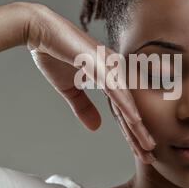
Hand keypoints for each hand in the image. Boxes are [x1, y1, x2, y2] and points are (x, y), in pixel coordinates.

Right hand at [24, 3, 155, 163]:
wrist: (39, 32)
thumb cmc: (53, 55)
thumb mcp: (69, 89)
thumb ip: (83, 107)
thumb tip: (96, 127)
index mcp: (109, 76)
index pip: (123, 110)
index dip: (131, 132)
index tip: (139, 151)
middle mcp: (114, 71)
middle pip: (130, 108)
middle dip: (139, 134)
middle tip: (149, 155)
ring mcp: (108, 65)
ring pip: (126, 101)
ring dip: (137, 125)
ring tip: (147, 146)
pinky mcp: (98, 62)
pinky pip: (115, 88)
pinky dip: (125, 105)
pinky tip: (135, 120)